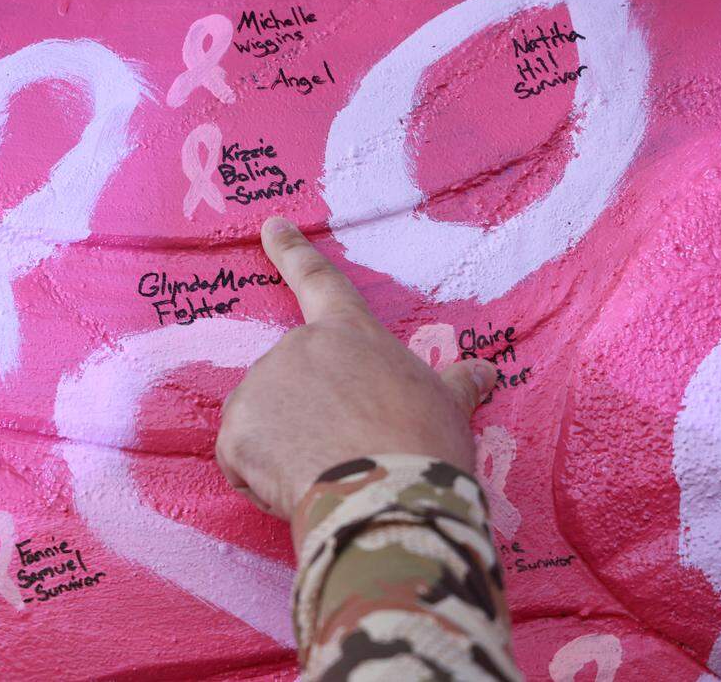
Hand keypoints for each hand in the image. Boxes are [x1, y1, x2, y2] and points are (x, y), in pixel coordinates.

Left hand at [215, 217, 496, 520]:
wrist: (386, 494)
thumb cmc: (423, 445)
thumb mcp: (446, 408)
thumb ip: (454, 385)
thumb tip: (485, 371)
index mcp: (348, 333)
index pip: (320, 282)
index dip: (292, 252)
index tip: (269, 225)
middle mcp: (296, 348)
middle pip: (291, 382)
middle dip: (308, 417)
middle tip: (347, 452)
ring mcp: (259, 386)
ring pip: (264, 425)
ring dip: (284, 451)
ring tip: (326, 474)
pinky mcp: (235, 432)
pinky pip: (239, 461)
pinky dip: (259, 479)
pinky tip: (295, 489)